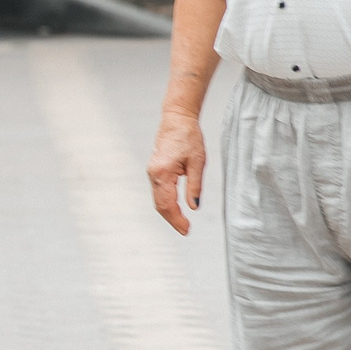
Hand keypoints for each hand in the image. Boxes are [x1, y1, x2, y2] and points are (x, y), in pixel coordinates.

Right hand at [147, 109, 206, 235]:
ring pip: (158, 199)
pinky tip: (176, 208)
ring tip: (182, 223)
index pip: (168, 204)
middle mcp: (153, 174)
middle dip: (172, 219)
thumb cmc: (188, 137)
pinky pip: (158, 192)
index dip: (177, 220)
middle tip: (186, 230)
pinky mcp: (155, 170)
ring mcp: (152, 172)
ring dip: (169, 212)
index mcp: (163, 173)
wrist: (177, 118)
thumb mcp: (198, 162)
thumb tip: (194, 207)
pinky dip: (166, 203)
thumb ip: (195, 186)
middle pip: (160, 205)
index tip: (187, 230)